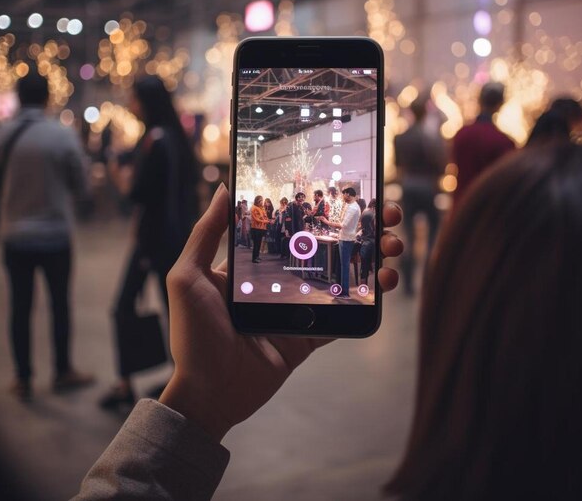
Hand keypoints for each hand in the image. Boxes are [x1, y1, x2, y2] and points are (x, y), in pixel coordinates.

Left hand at [159, 184, 402, 441]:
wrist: (209, 393)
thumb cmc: (193, 334)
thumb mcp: (189, 276)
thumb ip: (206, 234)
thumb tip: (225, 189)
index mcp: (254, 265)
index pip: (294, 228)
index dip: (320, 210)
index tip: (346, 192)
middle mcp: (280, 282)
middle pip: (327, 248)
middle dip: (361, 230)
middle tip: (387, 215)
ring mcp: (298, 309)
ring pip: (342, 277)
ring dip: (373, 259)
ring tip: (392, 247)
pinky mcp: (310, 336)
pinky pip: (342, 316)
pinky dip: (366, 301)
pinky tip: (383, 283)